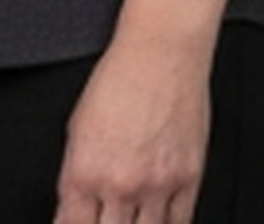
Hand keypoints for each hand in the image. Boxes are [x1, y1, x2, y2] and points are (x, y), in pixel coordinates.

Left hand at [54, 35, 208, 223]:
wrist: (159, 57)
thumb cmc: (116, 82)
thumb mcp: (76, 126)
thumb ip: (76, 173)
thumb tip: (73, 205)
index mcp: (85, 170)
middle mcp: (121, 183)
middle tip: (103, 221)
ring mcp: (158, 186)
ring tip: (129, 220)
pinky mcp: (190, 182)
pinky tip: (159, 223)